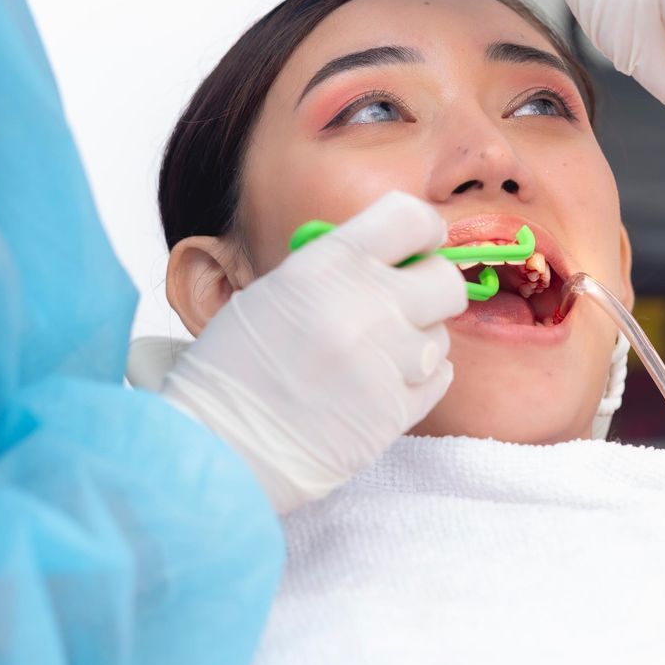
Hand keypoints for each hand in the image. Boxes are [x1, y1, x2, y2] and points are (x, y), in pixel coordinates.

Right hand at [157, 192, 466, 513]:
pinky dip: (416, 380)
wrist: (219, 445)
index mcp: (328, 264)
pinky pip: (437, 378)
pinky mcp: (397, 411)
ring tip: (370, 358)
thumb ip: (336, 269)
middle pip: (445, 280)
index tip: (417, 247)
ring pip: (440, 335)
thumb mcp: (274, 291)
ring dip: (415, 342)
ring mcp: (386, 361)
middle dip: (429, 289)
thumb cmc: (233, 367)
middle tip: (403, 304)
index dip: (421, 232)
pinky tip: (377, 385)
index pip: (411, 219)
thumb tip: (391, 259)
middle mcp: (366, 306)